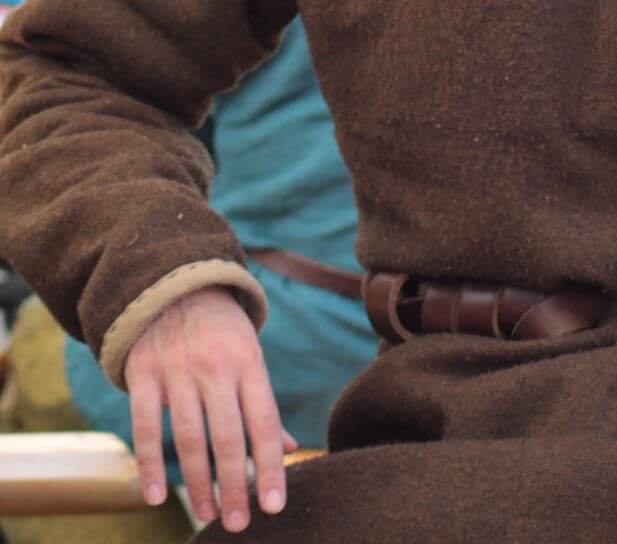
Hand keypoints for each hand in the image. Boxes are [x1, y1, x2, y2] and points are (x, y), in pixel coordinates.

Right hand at [125, 284, 295, 530]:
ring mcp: (177, 369)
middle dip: (234, 485)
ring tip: (206, 515)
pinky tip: (157, 496)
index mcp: (249, 362)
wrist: (174, 282)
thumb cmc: (221, 330)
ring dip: (197, 483)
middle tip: (238, 523)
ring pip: (188, 437)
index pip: (264, 422)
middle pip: (227, 436)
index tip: (275, 505)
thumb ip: (263, 403)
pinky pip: (144, 426)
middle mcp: (215, 366)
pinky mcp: (143, 373)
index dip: (271, 465)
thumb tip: (287, 450)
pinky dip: (149, 464)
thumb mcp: (249, 355)